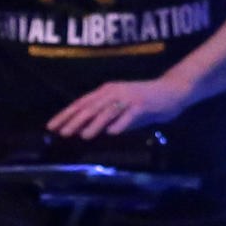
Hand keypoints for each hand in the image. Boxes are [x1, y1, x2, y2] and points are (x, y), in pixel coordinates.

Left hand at [48, 74, 193, 137]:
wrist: (173, 91)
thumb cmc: (146, 102)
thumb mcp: (121, 108)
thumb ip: (105, 116)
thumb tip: (83, 129)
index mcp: (107, 90)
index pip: (81, 102)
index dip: (65, 114)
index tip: (51, 126)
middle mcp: (115, 91)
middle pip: (90, 107)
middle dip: (74, 120)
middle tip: (61, 133)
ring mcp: (129, 97)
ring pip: (107, 111)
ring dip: (94, 124)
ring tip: (83, 135)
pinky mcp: (143, 104)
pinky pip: (129, 115)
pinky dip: (120, 124)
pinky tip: (112, 133)